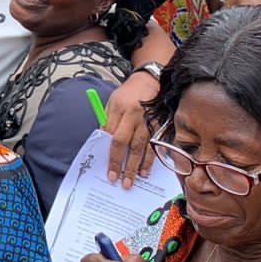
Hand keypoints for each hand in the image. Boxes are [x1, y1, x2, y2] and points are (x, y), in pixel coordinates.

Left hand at [105, 72, 160, 188]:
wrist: (151, 81)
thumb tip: (102, 143)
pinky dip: (149, 160)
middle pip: (125, 143)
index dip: (109, 154)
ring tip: (131, 181)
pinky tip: (145, 171)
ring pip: (141, 147)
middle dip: (120, 163)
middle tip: (117, 180)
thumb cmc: (128, 93)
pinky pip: (153, 145)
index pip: (111, 135)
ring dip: (136, 166)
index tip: (107, 170)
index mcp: (119, 108)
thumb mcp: (112, 102)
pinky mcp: (158, 125)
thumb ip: (107, 121)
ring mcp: (147, 121)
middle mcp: (133, 115)